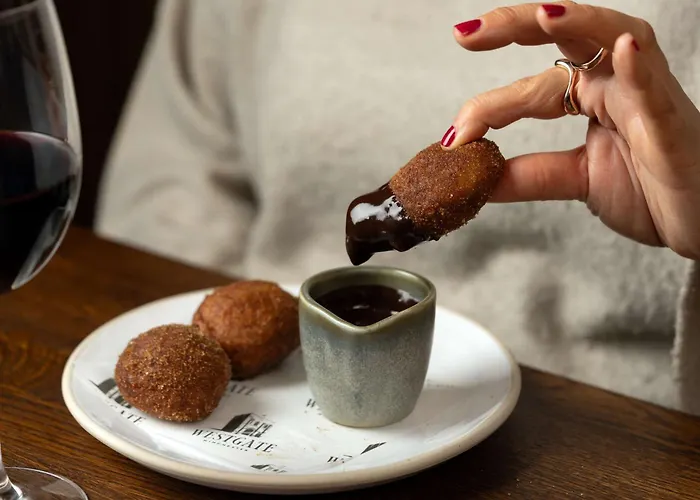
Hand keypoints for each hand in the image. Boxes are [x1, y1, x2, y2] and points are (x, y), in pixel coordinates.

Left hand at [442, 1, 699, 259]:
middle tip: (465, 35)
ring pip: (615, 39)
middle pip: (566, 39)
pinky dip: (639, 66)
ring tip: (540, 15)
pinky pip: (657, 87)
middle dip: (515, 27)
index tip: (453, 136)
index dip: (489, 106)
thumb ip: (528, 175)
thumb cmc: (651, 191)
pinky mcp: (671, 122)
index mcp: (592, 95)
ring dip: (577, 22)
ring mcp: (646, 96)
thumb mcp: (575, 180)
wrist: (698, 224)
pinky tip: (622, 48)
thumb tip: (475, 177)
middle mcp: (616, 84)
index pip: (531, 87)